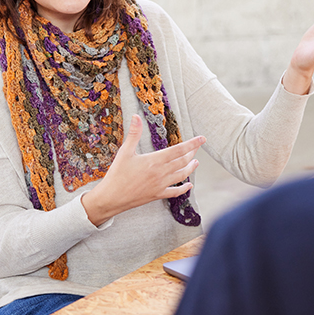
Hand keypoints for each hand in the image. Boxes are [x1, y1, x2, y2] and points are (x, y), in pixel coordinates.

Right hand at [80, 115, 204, 225]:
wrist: (111, 198)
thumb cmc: (117, 174)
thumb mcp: (124, 152)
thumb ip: (133, 134)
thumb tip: (136, 116)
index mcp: (155, 160)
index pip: (178, 150)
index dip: (192, 143)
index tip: (202, 138)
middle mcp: (161, 173)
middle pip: (183, 161)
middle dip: (192, 153)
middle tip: (198, 147)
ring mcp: (161, 185)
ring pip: (182, 175)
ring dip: (190, 168)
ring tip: (196, 162)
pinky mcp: (158, 195)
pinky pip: (175, 192)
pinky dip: (184, 188)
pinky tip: (189, 185)